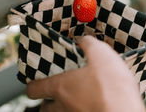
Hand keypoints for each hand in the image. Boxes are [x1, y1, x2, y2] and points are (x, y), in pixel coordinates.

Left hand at [27, 36, 145, 111]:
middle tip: (56, 92)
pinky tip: (91, 104)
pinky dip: (79, 110)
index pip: (34, 88)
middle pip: (44, 109)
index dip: (34, 84)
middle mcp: (64, 106)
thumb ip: (87, 43)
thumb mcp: (100, 52)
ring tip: (74, 98)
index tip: (37, 79)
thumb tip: (82, 40)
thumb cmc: (111, 85)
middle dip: (47, 101)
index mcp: (61, 86)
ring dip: (62, 108)